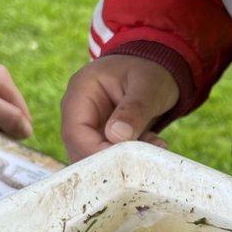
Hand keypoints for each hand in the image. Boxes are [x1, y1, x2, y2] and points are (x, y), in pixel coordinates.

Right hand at [61, 54, 179, 161]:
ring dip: (123, 161)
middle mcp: (76, 111)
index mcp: (81, 90)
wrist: (155, 69)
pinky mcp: (98, 138)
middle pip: (79, 149)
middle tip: (147, 155)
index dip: (96, 152)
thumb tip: (117, 136)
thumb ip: (134, 109)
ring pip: (93, 157)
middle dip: (113, 160)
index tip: (127, 160)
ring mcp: (85, 126)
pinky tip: (151, 144)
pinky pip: (106, 158)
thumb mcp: (148, 86)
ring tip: (154, 144)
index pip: (76, 132)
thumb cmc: (150, 71)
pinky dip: (128, 159)